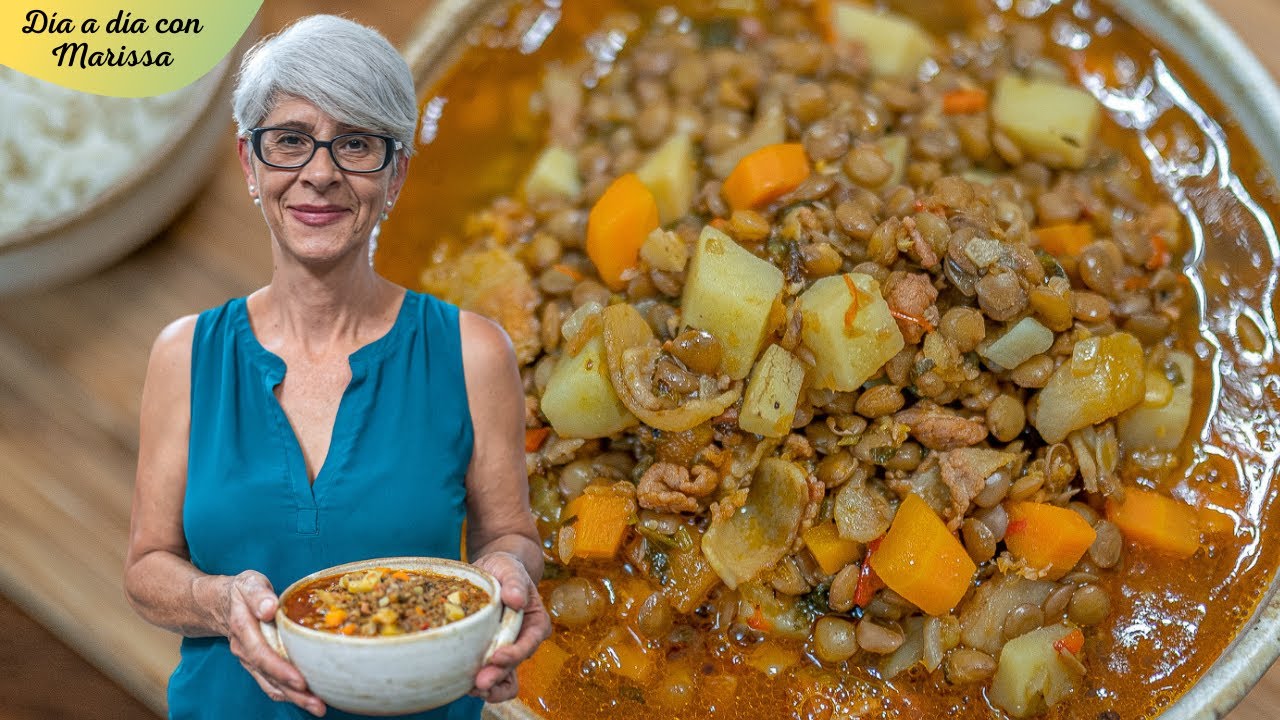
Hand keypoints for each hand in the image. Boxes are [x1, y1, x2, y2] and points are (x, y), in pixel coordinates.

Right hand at [217, 570, 326, 715]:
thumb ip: (258, 594)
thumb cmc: (242, 591)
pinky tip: (305, 700)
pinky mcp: (257, 664)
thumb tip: (268, 607)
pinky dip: (287, 693)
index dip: (280, 669)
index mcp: (244, 628)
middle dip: (293, 692)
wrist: (221, 603)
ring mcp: (249, 659)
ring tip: (318, 707)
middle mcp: (245, 649)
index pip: (261, 654)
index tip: (300, 681)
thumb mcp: (249, 584)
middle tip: (318, 704)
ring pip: (271, 683)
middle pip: (268, 676)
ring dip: (294, 698)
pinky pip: (270, 683)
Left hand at [469, 552, 551, 702]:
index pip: (529, 642)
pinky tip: (464, 684)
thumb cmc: (505, 569)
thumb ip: (515, 581)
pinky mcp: (488, 653)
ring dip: (490, 687)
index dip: (514, 653)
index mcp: (535, 622)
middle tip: (479, 683)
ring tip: (471, 689)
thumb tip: (516, 599)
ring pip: (503, 677)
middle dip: (497, 675)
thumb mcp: (510, 568)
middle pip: (513, 664)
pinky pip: (488, 674)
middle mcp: (523, 640)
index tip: (497, 656)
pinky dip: (478, 682)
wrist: (491, 572)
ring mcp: (505, 649)